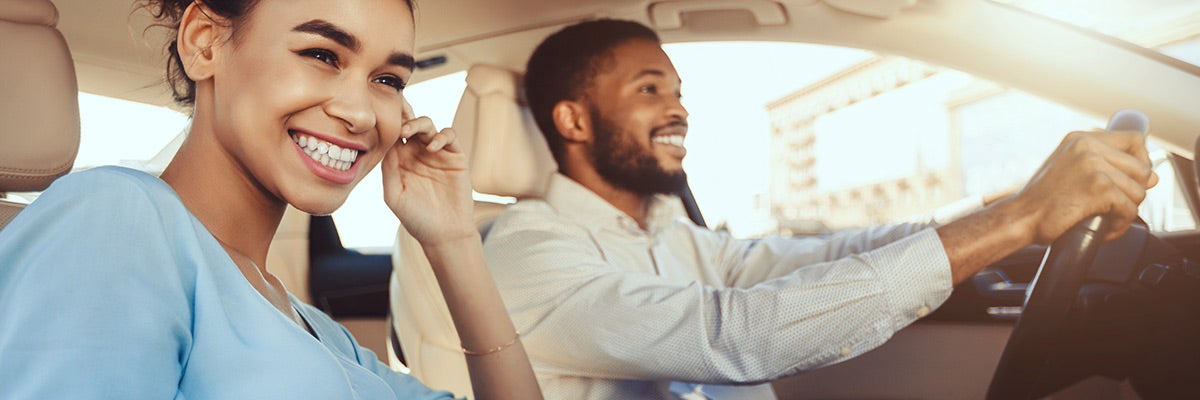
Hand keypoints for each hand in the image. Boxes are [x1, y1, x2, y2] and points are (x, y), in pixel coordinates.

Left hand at [381, 99, 476, 245]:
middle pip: (410, 125)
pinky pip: (449, 136)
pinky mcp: (455, 157)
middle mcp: (417, 154)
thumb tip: (387, 143)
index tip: (381, 118)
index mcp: (400, 161)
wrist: (445, 233)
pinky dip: (441, 136)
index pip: (393, 135)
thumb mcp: (394, 195)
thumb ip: (389, 169)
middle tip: (398, 124)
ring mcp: (437, 154)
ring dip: (418, 124)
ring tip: (409, 131)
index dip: (388, 125)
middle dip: (403, 118)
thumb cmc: (417, 218)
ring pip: (428, 126)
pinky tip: (432, 147)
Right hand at [1014, 130, 1158, 243]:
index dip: (1141, 160)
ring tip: (1106, 219)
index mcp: (1080, 139)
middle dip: (1134, 191)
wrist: (1019, 218)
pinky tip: (1104, 229)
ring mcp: (1093, 165)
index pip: (1133, 140)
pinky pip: (1129, 209)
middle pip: (1142, 168)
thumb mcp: (1070, 171)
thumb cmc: (1040, 201)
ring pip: (1138, 191)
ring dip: (1126, 211)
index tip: (1132, 178)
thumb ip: (1107, 168)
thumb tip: (1153, 177)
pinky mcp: (1098, 188)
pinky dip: (1120, 225)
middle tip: (1115, 206)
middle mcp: (1087, 146)